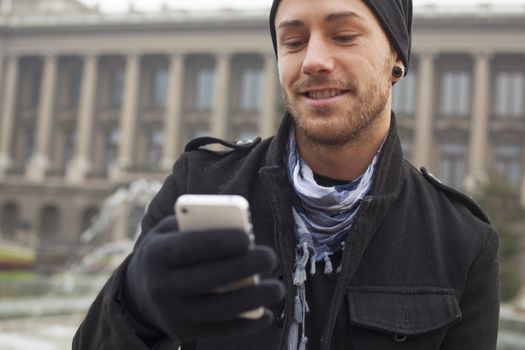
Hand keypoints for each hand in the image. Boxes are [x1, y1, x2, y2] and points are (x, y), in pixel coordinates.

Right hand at [124, 215, 284, 341]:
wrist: (142, 290)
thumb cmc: (170, 249)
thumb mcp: (172, 230)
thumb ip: (199, 226)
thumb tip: (240, 231)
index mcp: (155, 254)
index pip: (187, 248)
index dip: (217, 243)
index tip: (246, 238)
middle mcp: (159, 286)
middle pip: (205, 279)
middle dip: (241, 268)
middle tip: (270, 257)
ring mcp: (171, 313)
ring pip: (215, 310)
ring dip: (251, 300)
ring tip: (277, 288)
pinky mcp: (183, 331)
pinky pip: (218, 330)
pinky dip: (245, 323)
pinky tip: (265, 313)